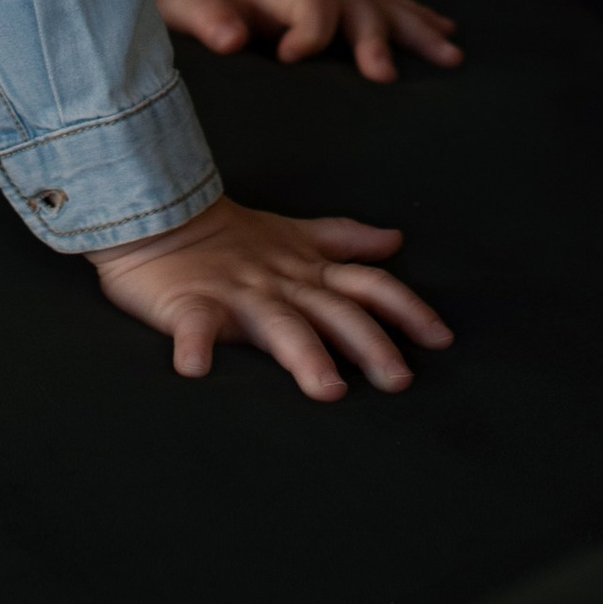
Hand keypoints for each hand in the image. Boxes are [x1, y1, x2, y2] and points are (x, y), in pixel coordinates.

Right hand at [92, 197, 451, 399]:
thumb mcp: (295, 235)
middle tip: (399, 381)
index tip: (442, 339)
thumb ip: (344, 242)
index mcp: (306, 270)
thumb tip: (395, 240)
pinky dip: (194, 347)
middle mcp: (281, 284)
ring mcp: (237, 295)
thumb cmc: (229, 235)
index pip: (367, 285)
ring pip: (278, 325)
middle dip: (369, 344)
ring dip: (304, 355)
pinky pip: (193, 328)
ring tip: (327, 389)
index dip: (406, 309)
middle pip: (334, 312)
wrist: (160, 215)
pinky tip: (195, 369)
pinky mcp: (190, 304)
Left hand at [154, 0, 461, 81]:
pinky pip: (385, 8)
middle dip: (373, 38)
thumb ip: (207, 18)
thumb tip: (232, 39)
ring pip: (380, 7)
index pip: (308, 0)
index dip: (309, 28)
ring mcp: (330, 1)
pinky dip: (416, 18)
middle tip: (384, 75)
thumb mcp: (186, 5)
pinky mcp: (340, 11)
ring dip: (415, 30)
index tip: (293, 58)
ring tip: (450, 56)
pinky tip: (446, 32)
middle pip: (355, 5)